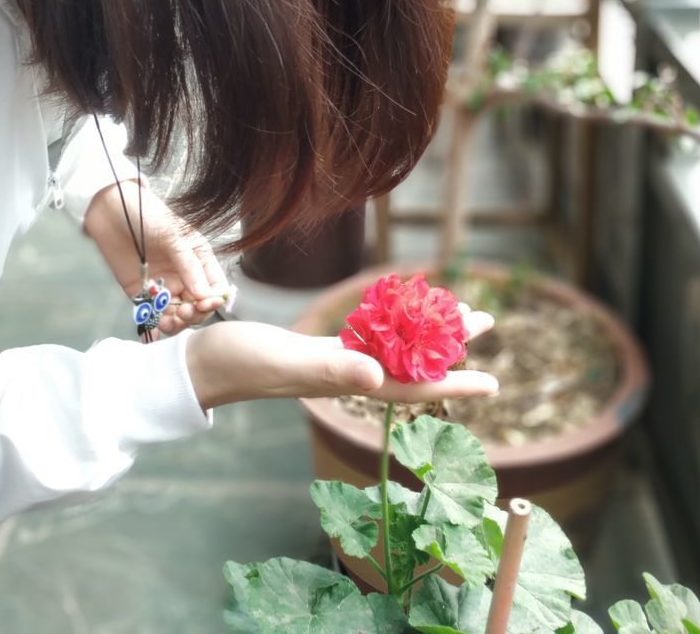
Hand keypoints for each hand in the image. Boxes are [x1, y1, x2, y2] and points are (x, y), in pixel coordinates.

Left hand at [83, 182, 230, 334]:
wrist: (112, 213)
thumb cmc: (149, 216)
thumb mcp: (175, 237)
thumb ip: (189, 266)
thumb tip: (204, 295)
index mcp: (198, 259)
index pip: (215, 286)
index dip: (213, 299)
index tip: (203, 305)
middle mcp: (184, 275)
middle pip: (197, 305)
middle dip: (194, 314)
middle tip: (182, 313)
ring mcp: (163, 285)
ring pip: (177, 314)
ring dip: (176, 323)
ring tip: (168, 322)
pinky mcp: (142, 293)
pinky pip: (154, 314)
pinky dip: (157, 325)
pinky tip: (156, 328)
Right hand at [184, 308, 497, 410]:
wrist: (206, 362)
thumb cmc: (243, 364)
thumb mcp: (290, 364)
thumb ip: (333, 370)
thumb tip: (378, 376)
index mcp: (350, 382)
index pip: (414, 388)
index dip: (454, 383)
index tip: (493, 381)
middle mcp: (350, 375)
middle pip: (414, 364)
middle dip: (453, 345)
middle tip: (488, 319)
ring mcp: (337, 362)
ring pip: (395, 348)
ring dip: (428, 332)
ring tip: (458, 311)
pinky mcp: (321, 348)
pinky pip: (369, 336)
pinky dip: (393, 323)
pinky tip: (402, 312)